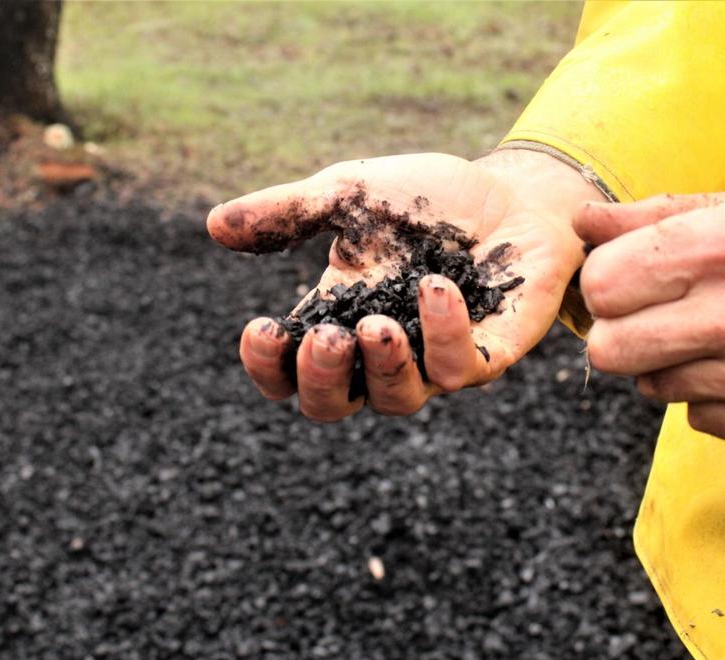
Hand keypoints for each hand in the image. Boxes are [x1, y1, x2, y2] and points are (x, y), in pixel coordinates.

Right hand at [207, 151, 605, 420]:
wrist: (510, 190)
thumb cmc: (427, 200)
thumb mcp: (349, 196)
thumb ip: (288, 212)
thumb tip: (214, 224)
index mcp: (338, 319)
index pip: (288, 373)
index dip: (267, 367)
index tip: (263, 326)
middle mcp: (382, 353)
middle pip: (333, 405)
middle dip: (321, 379)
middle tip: (325, 337)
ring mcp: (435, 359)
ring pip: (398, 400)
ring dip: (384, 367)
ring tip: (378, 323)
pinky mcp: (490, 352)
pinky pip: (462, 369)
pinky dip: (445, 334)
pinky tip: (437, 288)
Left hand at [575, 177, 724, 453]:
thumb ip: (657, 216)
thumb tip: (581, 221)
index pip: (604, 285)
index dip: (605, 285)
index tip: (625, 282)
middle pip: (611, 349)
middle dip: (622, 334)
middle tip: (654, 320)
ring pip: (652, 388)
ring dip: (670, 366)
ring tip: (718, 338)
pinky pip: (699, 419)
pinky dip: (713, 398)